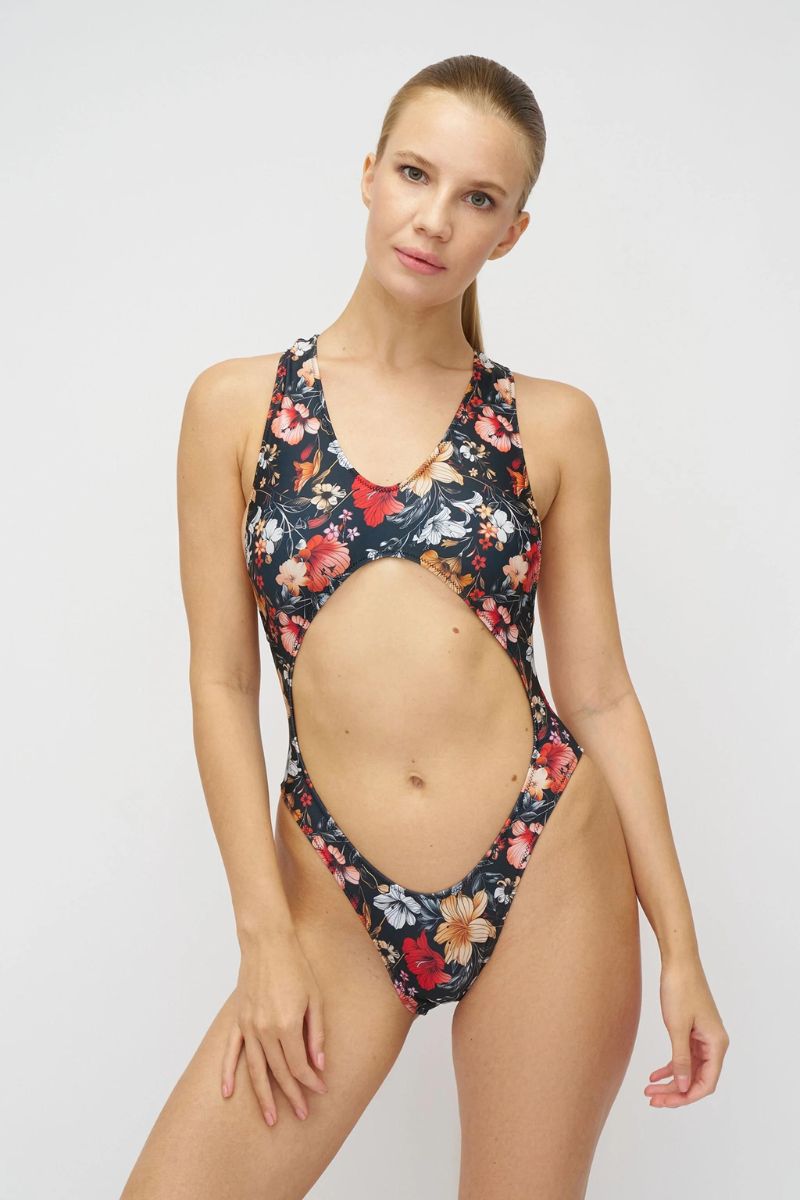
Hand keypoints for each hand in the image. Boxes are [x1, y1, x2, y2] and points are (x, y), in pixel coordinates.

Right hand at [220, 927, 328, 1126]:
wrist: (267, 942)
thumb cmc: (295, 966)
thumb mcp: (315, 999)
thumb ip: (316, 1034)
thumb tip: (319, 1064)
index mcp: (286, 1025)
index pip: (300, 1065)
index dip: (311, 1081)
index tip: (321, 1091)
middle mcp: (264, 1030)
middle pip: (279, 1072)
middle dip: (291, 1096)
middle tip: (301, 1114)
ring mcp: (248, 1026)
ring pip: (255, 1069)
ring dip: (262, 1095)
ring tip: (269, 1118)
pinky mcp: (238, 1020)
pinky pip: (230, 1052)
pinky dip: (227, 1073)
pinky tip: (228, 1092)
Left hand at [645, 955, 729, 1107]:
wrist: (678, 961)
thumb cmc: (681, 989)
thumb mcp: (677, 1028)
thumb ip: (681, 1059)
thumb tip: (684, 1087)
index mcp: (717, 1044)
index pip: (707, 1083)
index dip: (687, 1096)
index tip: (666, 1102)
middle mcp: (713, 1043)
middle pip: (697, 1078)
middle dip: (675, 1092)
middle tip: (652, 1099)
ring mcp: (703, 1037)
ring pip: (688, 1068)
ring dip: (671, 1081)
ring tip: (650, 1091)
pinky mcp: (692, 1030)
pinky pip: (683, 1055)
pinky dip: (670, 1066)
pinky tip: (654, 1075)